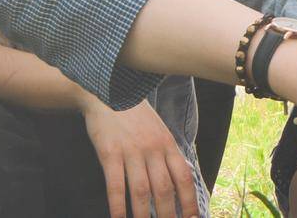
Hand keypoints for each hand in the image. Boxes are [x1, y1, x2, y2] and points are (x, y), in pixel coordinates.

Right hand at [79, 98, 199, 217]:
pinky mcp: (109, 153)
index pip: (183, 177)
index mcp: (168, 144)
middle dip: (169, 215)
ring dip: (144, 215)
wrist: (108, 92)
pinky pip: (115, 186)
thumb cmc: (135, 116)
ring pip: (142, 191)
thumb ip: (167, 154)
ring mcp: (131, 151)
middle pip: (165, 189)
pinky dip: (118, 206)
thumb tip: (178, 182)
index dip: (189, 201)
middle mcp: (153, 149)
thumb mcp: (159, 131)